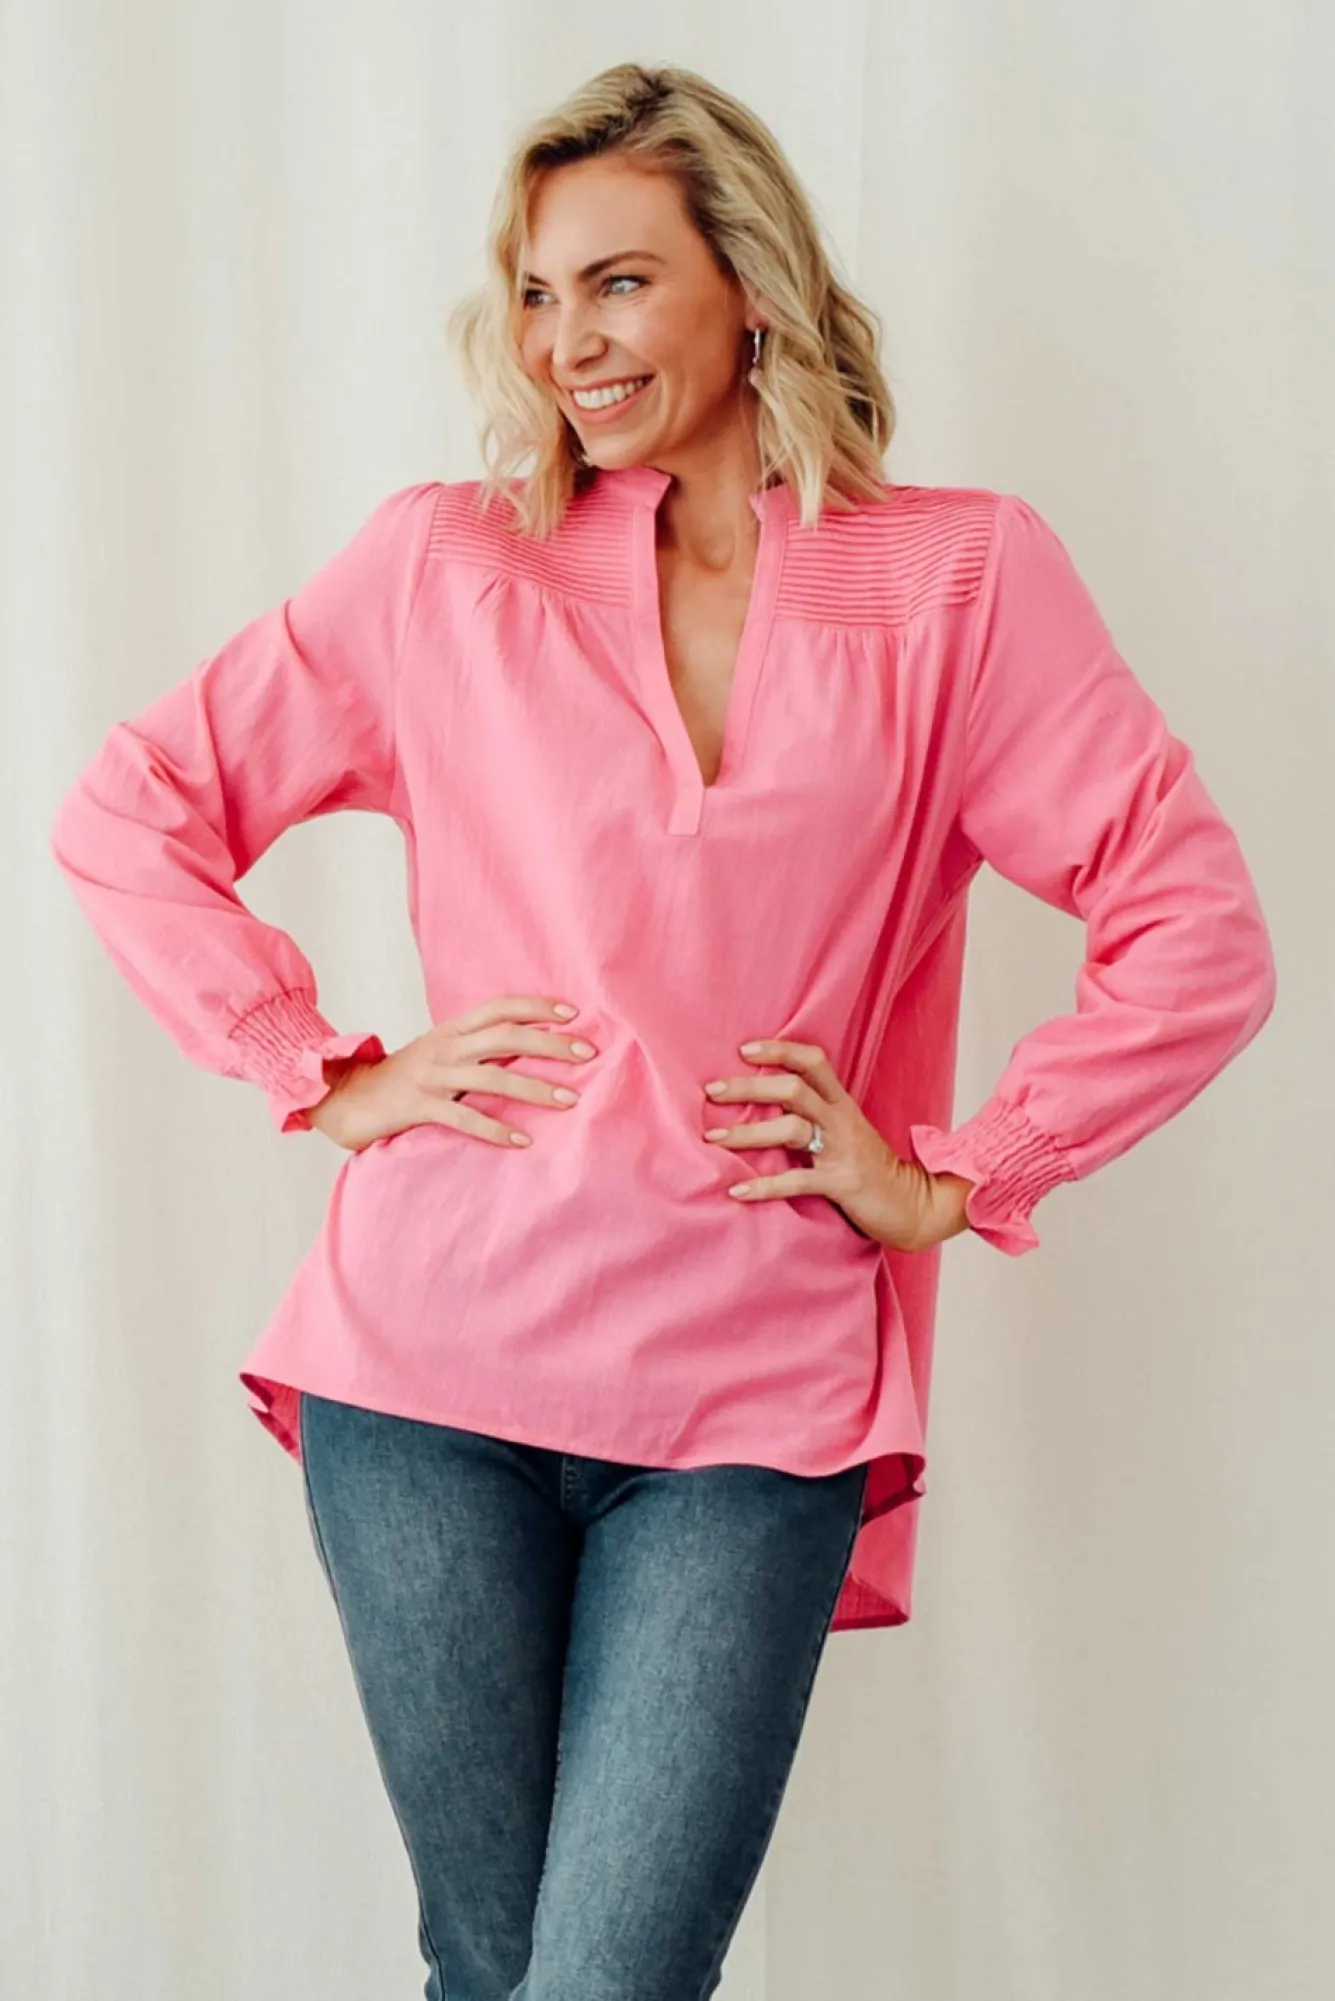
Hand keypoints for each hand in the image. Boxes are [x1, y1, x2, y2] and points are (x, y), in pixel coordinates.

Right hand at [307, 993, 595, 1152]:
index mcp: (451, 1030)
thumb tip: (527, 1050)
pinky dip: (495, 1129)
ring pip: (492, 1077)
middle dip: (550, 1043)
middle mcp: (444, 1047)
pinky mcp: (417, 1107)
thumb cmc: (402, 1078)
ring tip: (569, 1099)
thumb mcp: (439, 1053)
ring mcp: (431, 1076)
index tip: (574, 1015)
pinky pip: (463, 1118)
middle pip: (505, 1037)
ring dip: (534, 1088)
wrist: (344, 1097)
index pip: (499, 1008)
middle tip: (588, 1053)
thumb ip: (475, 1048)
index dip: (536, 1007)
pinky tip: (522, 1140)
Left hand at [702, 1037, 975, 1252]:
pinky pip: (797, 1181)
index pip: (812, 1061)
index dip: (779, 1050)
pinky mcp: (842, 1184)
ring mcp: (842, 1151)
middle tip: (712, 1091)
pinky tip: (736, 1192)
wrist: (915, 1204)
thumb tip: (765, 1108)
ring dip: (747, 1133)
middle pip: (792, 1089)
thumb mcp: (845, 1134)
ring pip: (791, 1129)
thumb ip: (814, 1117)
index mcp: (841, 1104)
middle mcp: (841, 1121)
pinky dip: (764, 1187)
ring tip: (713, 1138)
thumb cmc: (872, 1169)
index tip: (743, 1050)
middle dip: (748, 1087)